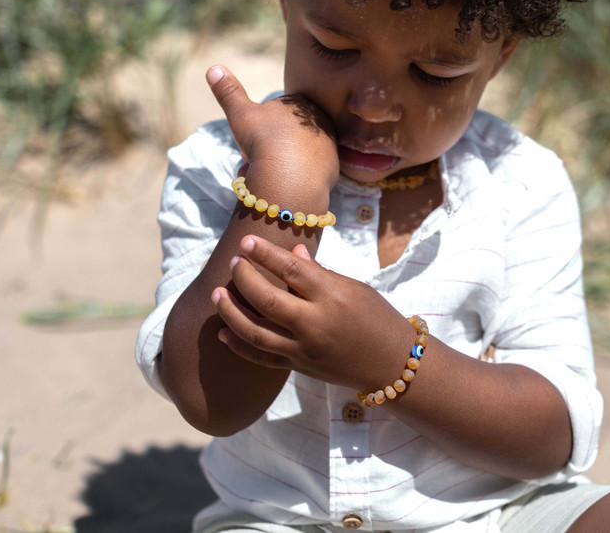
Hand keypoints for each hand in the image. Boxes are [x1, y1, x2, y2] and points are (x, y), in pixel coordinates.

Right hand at [206, 65, 338, 185]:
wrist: (290, 176)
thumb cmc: (264, 139)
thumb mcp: (241, 112)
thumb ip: (229, 91)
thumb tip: (213, 68)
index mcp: (301, 104)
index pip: (278, 112)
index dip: (260, 126)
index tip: (250, 138)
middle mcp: (320, 121)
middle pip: (287, 133)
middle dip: (269, 147)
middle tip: (254, 159)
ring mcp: (329, 144)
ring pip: (297, 153)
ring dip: (279, 163)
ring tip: (265, 173)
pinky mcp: (333, 167)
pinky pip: (308, 171)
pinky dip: (293, 177)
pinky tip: (282, 183)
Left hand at [213, 235, 412, 389]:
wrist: (391, 362)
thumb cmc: (377, 318)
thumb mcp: (354, 288)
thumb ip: (319, 273)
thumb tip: (292, 251)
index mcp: (332, 296)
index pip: (291, 268)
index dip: (265, 254)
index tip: (247, 242)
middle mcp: (315, 323)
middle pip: (266, 298)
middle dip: (244, 278)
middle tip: (234, 263)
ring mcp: (304, 348)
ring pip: (255, 331)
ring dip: (231, 311)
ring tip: (218, 294)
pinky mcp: (299, 367)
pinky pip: (261, 357)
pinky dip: (238, 345)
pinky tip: (223, 332)